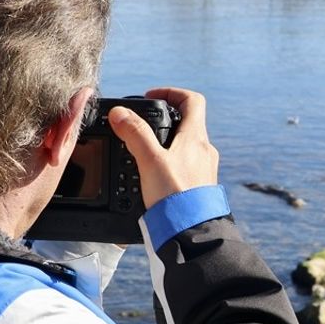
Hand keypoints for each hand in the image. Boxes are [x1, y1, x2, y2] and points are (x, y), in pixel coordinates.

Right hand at [107, 87, 218, 209]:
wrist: (191, 231)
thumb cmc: (175, 197)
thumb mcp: (150, 160)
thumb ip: (135, 134)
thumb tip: (120, 113)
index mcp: (196, 138)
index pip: (192, 100)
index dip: (171, 92)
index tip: (151, 97)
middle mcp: (205, 151)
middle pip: (188, 123)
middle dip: (165, 120)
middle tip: (143, 126)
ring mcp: (204, 169)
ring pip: (186, 146)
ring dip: (167, 143)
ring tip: (145, 152)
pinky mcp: (200, 187)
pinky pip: (186, 166)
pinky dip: (170, 163)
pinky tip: (155, 176)